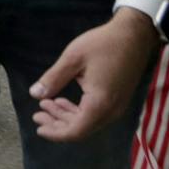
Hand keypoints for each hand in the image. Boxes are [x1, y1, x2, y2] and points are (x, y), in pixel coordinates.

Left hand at [31, 13, 160, 141]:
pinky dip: (78, 111)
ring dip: (66, 117)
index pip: (75, 131)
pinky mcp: (118, 100)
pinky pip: (96, 114)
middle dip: (57, 124)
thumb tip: (34, 94)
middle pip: (81, 129)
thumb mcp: (72, 58)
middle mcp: (111, 111)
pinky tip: (63, 101)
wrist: (134, 35)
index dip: (56, 133)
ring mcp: (117, 107)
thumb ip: (53, 79)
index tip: (38, 128)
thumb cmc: (103, 44)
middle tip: (37, 115)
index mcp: (100, 103)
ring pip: (88, 122)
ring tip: (46, 105)